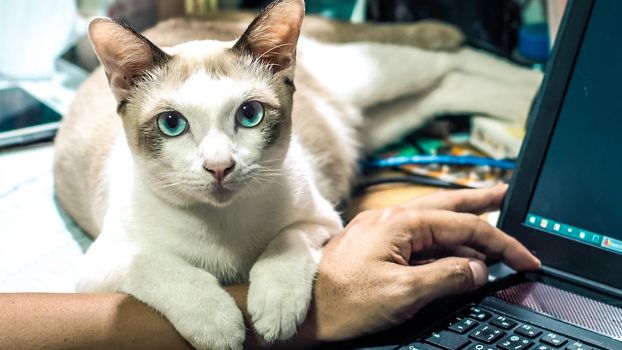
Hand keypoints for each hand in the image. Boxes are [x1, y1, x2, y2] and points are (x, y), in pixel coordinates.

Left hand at [311, 185, 539, 340]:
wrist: (304, 308)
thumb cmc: (344, 301)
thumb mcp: (404, 294)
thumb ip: (447, 277)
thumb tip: (477, 269)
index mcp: (400, 223)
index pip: (463, 225)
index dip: (499, 242)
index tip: (524, 257)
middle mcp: (391, 218)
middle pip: (447, 205)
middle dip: (480, 202)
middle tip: (506, 196)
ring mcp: (381, 229)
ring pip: (432, 219)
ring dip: (461, 222)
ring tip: (488, 222)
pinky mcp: (375, 244)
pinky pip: (416, 236)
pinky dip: (440, 240)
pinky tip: (452, 248)